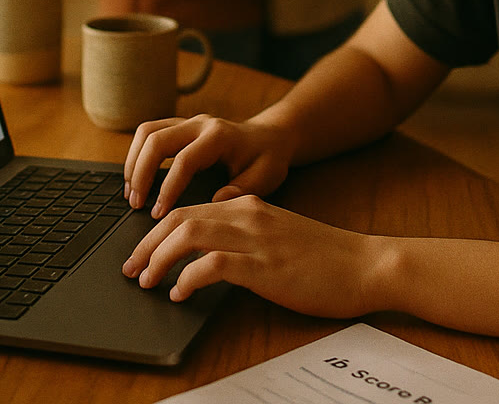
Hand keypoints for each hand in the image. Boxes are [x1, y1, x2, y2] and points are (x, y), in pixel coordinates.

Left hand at [122, 195, 386, 315]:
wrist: (367, 264)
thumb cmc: (327, 258)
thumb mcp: (279, 236)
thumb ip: (246, 237)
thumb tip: (209, 256)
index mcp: (249, 206)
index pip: (189, 208)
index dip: (157, 230)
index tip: (142, 252)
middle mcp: (247, 215)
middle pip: (179, 217)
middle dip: (147, 243)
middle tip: (131, 268)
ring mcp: (255, 239)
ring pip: (188, 234)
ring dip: (158, 258)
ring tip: (146, 280)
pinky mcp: (264, 266)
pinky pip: (212, 265)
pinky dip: (188, 277)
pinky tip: (180, 293)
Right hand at [124, 114, 293, 217]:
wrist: (270, 137)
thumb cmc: (267, 158)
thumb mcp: (266, 176)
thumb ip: (243, 188)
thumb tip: (216, 201)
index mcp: (219, 136)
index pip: (184, 160)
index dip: (168, 188)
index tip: (158, 214)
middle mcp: (199, 124)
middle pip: (156, 140)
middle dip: (140, 173)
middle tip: (136, 204)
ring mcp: (187, 122)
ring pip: (147, 132)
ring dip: (133, 162)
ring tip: (131, 193)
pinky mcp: (179, 126)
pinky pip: (149, 132)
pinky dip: (136, 154)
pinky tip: (135, 179)